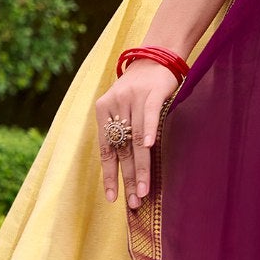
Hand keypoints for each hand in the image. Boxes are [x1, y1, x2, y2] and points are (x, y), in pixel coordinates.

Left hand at [93, 60, 179, 207]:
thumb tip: (127, 167)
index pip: (106, 150)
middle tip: (134, 202)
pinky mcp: (152, 93)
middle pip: (122, 150)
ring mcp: (133, 98)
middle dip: (128, 178)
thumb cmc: (141, 88)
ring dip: (141, 168)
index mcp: (103, 110)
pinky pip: (149, 115)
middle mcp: (115, 105)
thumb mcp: (124, 106)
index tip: (112, 198)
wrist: (156, 57)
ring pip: (136, 140)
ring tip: (144, 191)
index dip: (110, 175)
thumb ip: (122, 131)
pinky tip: (149, 147)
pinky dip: (149, 130)